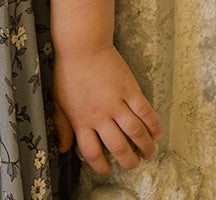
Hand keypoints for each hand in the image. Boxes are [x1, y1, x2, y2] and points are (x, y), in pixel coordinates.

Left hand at [52, 44, 161, 174]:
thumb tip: (63, 148)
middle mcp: (100, 115)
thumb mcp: (58, 100)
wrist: (82, 45)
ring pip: (136, 133)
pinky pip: (146, 112)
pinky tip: (156, 133)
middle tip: (133, 163)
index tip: (108, 170)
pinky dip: (153, 126)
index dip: (101, 167)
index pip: (92, 153)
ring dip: (145, 147)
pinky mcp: (130, 89)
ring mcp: (116, 102)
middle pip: (118, 148)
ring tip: (148, 153)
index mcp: (81, 119)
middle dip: (129, 161)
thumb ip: (61, 126)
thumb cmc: (68, 71)